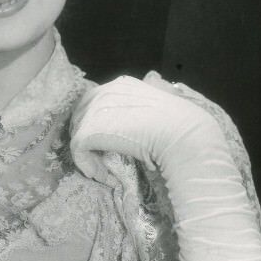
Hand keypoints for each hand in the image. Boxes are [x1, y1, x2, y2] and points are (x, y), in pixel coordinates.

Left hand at [72, 73, 221, 175]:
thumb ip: (150, 95)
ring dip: (89, 154)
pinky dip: (87, 166)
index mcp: (122, 84)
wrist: (182, 135)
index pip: (96, 102)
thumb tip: (150, 86)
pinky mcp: (88, 130)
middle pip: (81, 116)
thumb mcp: (164, 101)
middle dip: (88, 139)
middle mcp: (105, 91)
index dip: (98, 124)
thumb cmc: (180, 124)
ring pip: (78, 134)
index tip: (109, 144)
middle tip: (102, 159)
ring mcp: (94, 110)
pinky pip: (78, 151)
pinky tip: (103, 176)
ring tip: (105, 170)